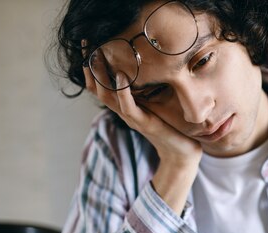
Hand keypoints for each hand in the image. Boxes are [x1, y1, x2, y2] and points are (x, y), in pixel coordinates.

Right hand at [82, 48, 200, 213]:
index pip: (100, 85)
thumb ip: (147, 90)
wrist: (182, 153)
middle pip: (98, 88)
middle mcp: (123, 111)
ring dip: (101, 76)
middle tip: (85, 44)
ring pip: (108, 97)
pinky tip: (120, 75)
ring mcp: (132, 118)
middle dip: (90, 66)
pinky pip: (128, 107)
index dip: (92, 66)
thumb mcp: (156, 104)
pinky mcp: (143, 124)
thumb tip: (149, 66)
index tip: (88, 44)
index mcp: (124, 106)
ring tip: (96, 56)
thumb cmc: (171, 127)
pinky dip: (123, 91)